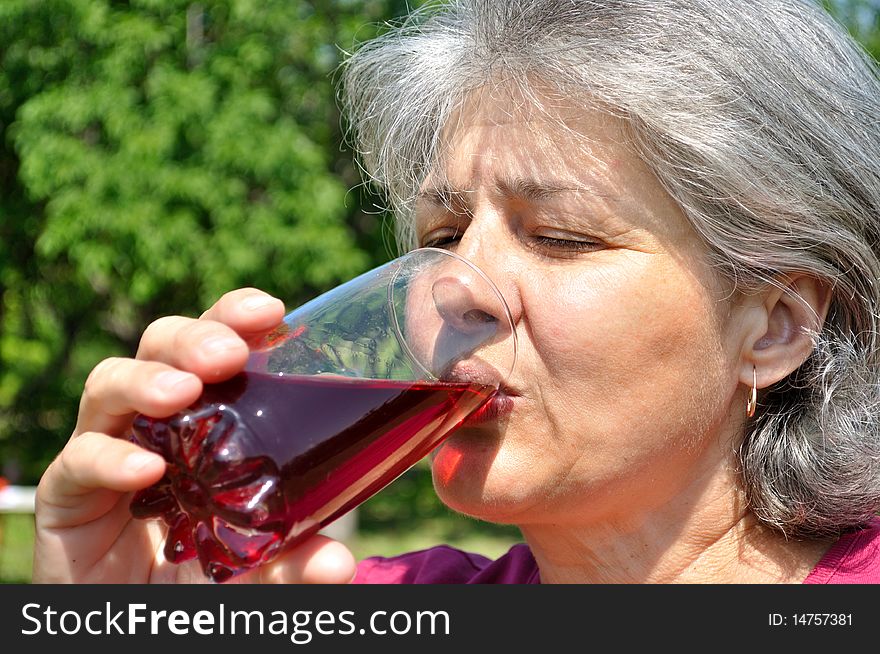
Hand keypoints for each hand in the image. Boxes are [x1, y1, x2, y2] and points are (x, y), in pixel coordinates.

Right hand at [33, 289, 356, 583]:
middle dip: (192, 337)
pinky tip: (145, 470)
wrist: (141, 626)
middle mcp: (156, 424)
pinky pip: (78, 461)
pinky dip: (107, 458)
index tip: (270, 312)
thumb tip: (339, 563)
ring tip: (182, 394)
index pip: (217, 347)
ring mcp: (109, 452)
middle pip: (161, 347)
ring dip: (145, 380)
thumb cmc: (203, 576)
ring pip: (109, 384)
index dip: (235, 319)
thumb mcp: (257, 570)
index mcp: (207, 419)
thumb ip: (293, 563)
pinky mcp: (69, 495)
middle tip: (227, 354)